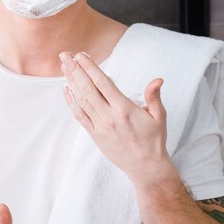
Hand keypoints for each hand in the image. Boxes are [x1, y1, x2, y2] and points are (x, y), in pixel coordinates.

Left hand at [59, 51, 175, 184]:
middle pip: (87, 89)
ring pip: (81, 100)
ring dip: (71, 82)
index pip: (103, 83)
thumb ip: (154, 97)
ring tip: (64, 66)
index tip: (81, 55)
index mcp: (124, 109)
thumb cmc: (154, 140)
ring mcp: (100, 126)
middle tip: (65, 55)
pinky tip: (66, 89)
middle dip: (75, 70)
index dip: (90, 68)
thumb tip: (157, 80)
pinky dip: (71, 102)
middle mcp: (109, 117)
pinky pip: (79, 116)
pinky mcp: (95, 135)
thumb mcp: (159, 117)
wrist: (145, 167)